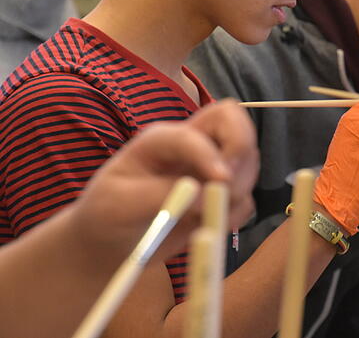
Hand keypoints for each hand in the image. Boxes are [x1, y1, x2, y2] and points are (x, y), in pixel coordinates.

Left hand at [71, 99, 258, 260]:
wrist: (112, 242)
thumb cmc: (108, 216)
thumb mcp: (120, 205)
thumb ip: (159, 195)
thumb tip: (202, 194)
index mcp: (161, 140)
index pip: (193, 134)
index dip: (210, 154)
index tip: (219, 181)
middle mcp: (191, 144)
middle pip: (233, 118)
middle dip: (242, 148)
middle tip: (231, 186)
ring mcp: (210, 166)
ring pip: (247, 158)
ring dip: (240, 188)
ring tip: (209, 218)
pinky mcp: (221, 192)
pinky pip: (246, 196)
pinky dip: (237, 214)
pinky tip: (211, 226)